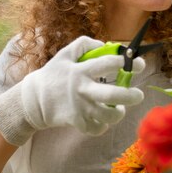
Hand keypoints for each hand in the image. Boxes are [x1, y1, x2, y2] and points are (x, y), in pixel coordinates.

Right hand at [20, 36, 144, 134]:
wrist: (32, 100)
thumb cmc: (52, 75)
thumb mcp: (65, 54)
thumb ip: (84, 45)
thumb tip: (106, 45)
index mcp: (80, 70)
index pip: (107, 63)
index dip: (126, 62)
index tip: (139, 64)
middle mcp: (82, 89)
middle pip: (112, 94)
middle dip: (130, 95)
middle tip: (138, 95)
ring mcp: (79, 108)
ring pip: (107, 115)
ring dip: (118, 113)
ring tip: (120, 108)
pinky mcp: (76, 122)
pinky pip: (96, 128)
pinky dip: (103, 126)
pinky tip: (103, 119)